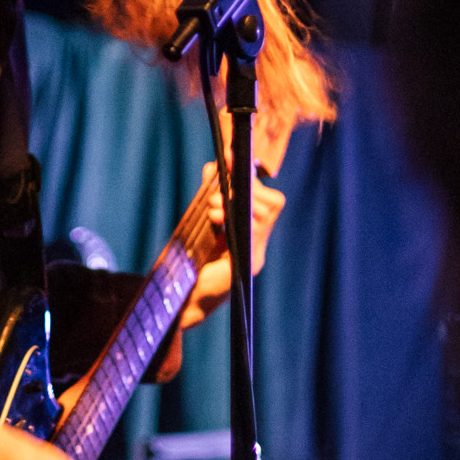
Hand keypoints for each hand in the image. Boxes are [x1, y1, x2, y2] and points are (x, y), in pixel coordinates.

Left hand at [179, 159, 284, 330]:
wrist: (185, 298)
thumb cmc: (193, 261)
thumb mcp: (202, 221)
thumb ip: (210, 194)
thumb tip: (212, 166)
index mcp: (252, 233)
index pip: (269, 200)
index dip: (252, 180)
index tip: (230, 161)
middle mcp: (258, 244)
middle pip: (273, 204)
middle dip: (246, 189)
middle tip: (216, 194)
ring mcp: (256, 255)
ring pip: (265, 216)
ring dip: (237, 203)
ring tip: (212, 208)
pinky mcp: (247, 264)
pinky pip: (253, 235)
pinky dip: (236, 219)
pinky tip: (216, 218)